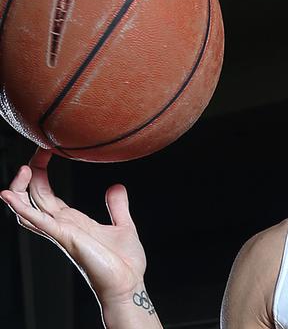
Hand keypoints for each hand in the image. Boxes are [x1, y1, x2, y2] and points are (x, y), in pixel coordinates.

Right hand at [0, 147, 147, 305]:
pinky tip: (8, 195)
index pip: (46, 193)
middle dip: (31, 173)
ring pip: (28, 209)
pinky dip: (22, 208)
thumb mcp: (123, 225)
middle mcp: (61, 226)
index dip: (42, 171)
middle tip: (38, 150)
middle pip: (34, 197)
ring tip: (24, 169)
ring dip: (21, 190)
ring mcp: (61, 232)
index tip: (46, 149)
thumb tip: (115, 186)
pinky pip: (37, 222)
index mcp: (72, 221)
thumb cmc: (124, 262)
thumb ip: (117, 206)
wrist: (129, 284)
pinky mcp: (66, 238)